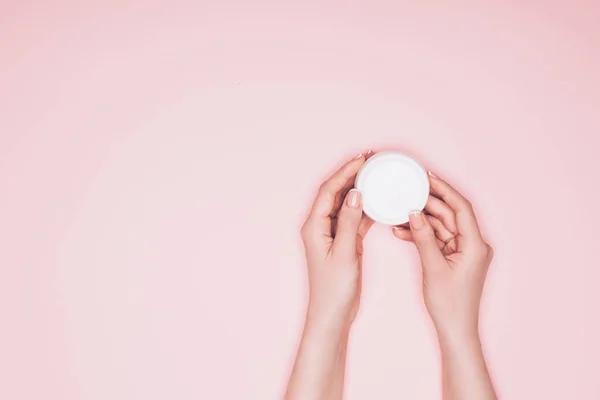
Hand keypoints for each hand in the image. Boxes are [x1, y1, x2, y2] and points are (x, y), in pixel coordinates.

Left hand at [301, 152, 373, 328]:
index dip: (345, 172)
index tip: (361, 159)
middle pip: (336, 193)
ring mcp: (332, 234)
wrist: (333, 313)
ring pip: (346, 204)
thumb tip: (355, 193)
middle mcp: (320, 226)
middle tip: (371, 159)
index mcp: (314, 226)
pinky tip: (378, 200)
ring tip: (376, 174)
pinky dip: (366, 208)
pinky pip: (355, 219)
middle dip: (352, 175)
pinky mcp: (344, 242)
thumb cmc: (333, 288)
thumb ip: (349, 222)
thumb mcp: (344, 252)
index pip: (329, 190)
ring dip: (360, 189)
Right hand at [392, 171, 493, 341]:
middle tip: (407, 192)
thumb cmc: (450, 304)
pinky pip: (437, 239)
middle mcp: (473, 244)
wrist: (455, 329)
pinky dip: (421, 235)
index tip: (427, 177)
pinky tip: (402, 231)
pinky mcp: (455, 257)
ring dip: (421, 220)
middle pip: (450, 214)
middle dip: (427, 203)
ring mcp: (464, 251)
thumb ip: (423, 237)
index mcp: (475, 245)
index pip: (461, 208)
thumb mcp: (433, 267)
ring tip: (398, 214)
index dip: (444, 189)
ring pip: (441, 226)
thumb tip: (414, 212)